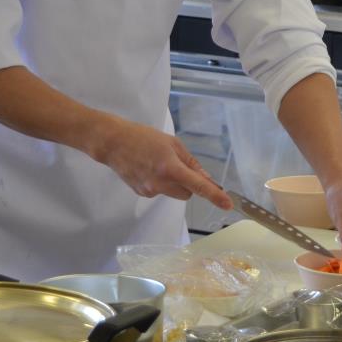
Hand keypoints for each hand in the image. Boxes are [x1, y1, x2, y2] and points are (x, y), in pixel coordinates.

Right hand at [89, 117, 231, 207]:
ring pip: (174, 193)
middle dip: (189, 184)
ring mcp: (150, 191)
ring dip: (174, 183)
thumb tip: (206, 178)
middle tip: (178, 165)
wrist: (113, 144)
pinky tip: (148, 168)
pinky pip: (161, 191)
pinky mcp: (141, 193)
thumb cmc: (143, 137)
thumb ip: (190, 162)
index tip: (227, 205)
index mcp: (170, 168)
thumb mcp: (172, 143)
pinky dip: (161, 183)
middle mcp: (161, 184)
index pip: (198, 186)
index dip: (215, 196)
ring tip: (159, 164)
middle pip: (187, 193)